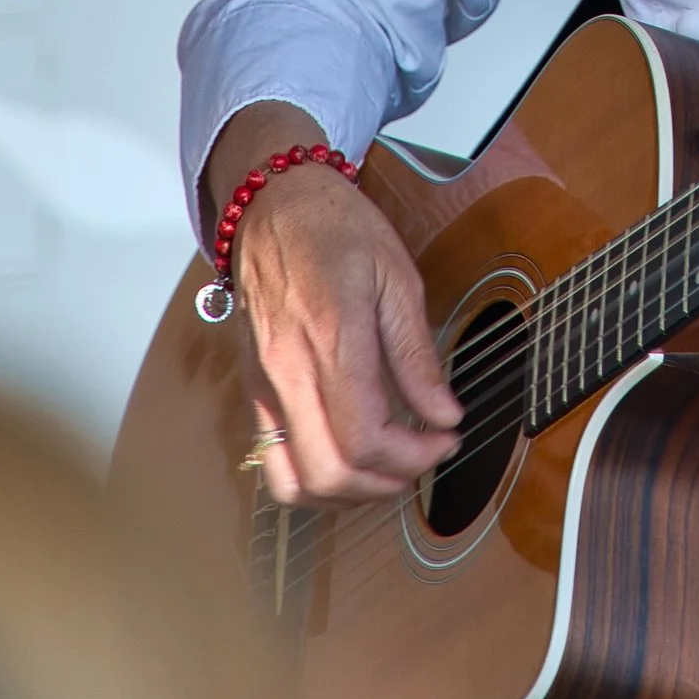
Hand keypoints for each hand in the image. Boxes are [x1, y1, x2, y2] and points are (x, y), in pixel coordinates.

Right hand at [205, 110, 461, 504]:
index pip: (365, 437)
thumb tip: (443, 414)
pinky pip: (272, 462)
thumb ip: (416, 354)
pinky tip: (348, 457)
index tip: (445, 440)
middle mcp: (286, 373)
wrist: (272, 204)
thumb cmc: (335, 227)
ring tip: (389, 467)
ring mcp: (262, 387)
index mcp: (329, 339)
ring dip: (347, 493)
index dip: (413, 456)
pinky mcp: (252, 392)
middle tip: (423, 459)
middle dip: (385, 483)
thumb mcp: (396, 275)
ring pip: (294, 483)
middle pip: (329, 472)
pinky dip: (313, 480)